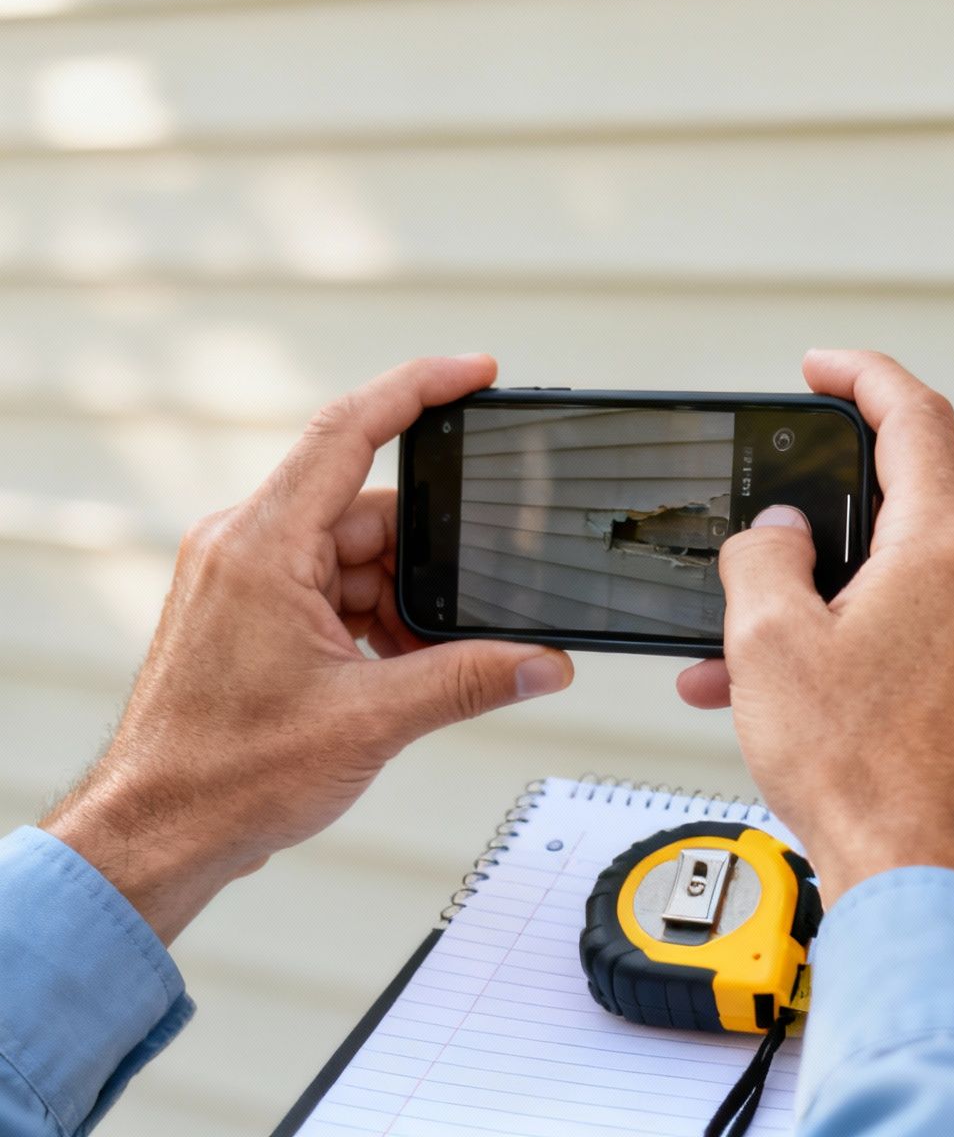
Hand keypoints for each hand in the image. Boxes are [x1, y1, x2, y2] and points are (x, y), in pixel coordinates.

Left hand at [41, 355, 574, 942]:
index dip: (419, 389)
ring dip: (403, 607)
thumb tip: (544, 662)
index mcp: (262, 546)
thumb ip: (471, 681)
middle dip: (430, 566)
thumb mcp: (372, 721)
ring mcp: (246, 578)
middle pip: (372, 513)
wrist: (158, 831)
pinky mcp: (252, 611)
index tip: (476, 373)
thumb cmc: (223, 775)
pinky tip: (395, 674)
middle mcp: (246, 547)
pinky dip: (377, 624)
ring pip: (359, 559)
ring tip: (414, 671)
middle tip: (471, 618)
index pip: (349, 431)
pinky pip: (336, 590)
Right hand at [677, 350, 953, 906]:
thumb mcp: (770, 644)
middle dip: (814, 531)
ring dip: (819, 608)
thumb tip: (777, 533)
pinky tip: (792, 698)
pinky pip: (917, 639)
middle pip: (900, 511)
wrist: (927, 880)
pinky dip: (853, 649)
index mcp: (945, 549)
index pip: (915, 418)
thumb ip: (765, 558)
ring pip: (898, 587)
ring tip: (740, 662)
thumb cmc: (863, 775)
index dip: (864, 376)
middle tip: (756, 551)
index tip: (825, 368)